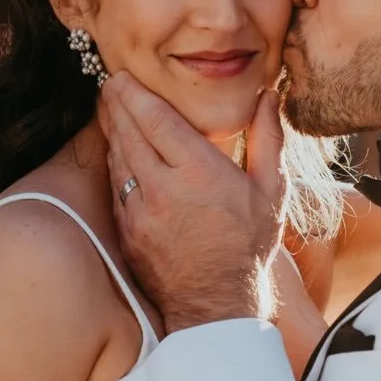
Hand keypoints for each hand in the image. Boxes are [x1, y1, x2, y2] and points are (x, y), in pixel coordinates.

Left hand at [98, 72, 288, 331]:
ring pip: (117, 158)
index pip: (154, 118)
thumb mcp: (271, 190)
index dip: (134, 92)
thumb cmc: (250, 247)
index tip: (123, 75)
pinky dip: (115, 165)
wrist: (218, 305)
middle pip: (128, 131)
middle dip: (115, 103)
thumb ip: (268, 138)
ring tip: (110, 110)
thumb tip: (269, 96)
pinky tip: (119, 154)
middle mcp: (162, 186)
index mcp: (198, 171)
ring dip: (112, 130)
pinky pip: (116, 187)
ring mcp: (139, 211)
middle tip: (109, 83)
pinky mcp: (127, 231)